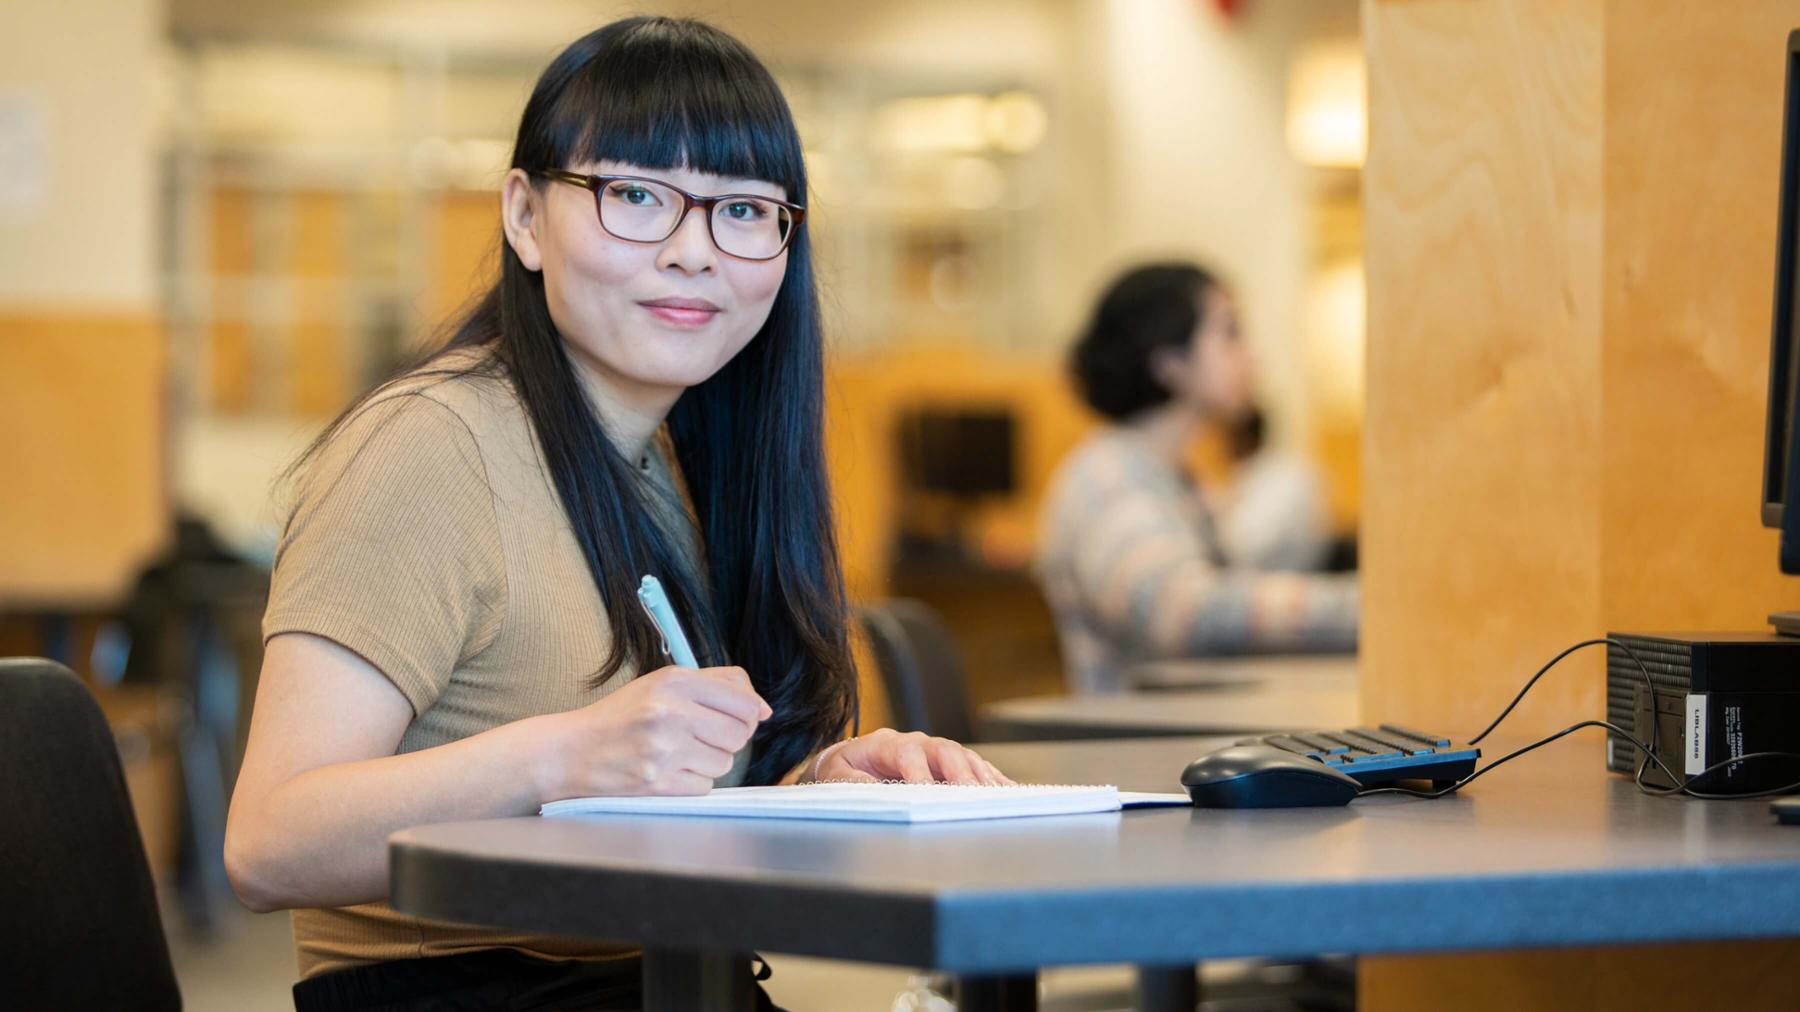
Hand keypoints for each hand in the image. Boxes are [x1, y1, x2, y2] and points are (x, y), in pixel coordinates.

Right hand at [542, 665, 769, 799]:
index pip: (744, 701)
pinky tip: (668, 772)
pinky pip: (704, 786)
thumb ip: (716, 686)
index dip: (747, 715)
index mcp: (674, 681)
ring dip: (708, 762)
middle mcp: (671, 712)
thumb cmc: (621, 717)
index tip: (734, 720)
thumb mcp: (662, 684)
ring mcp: (664, 749)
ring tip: (678, 754)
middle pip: (739, 734)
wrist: (571, 751)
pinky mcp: (657, 782)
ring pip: (725, 762)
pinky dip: (691, 783)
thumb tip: (763, 710)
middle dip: (727, 740)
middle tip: (701, 739)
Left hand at [807, 728, 1012, 785]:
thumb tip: (870, 788)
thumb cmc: (843, 772)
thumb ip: (850, 782)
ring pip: (965, 758)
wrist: (848, 764)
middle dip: (959, 773)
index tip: (927, 792)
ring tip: (997, 796)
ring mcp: (935, 752)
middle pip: (945, 751)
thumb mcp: (835, 776)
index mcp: (887, 744)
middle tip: (971, 795)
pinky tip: (1007, 792)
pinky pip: (975, 769)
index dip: (919, 773)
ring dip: (981, 777)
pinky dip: (991, 780)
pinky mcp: (948, 765)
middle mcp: (916, 743)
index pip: (908, 754)